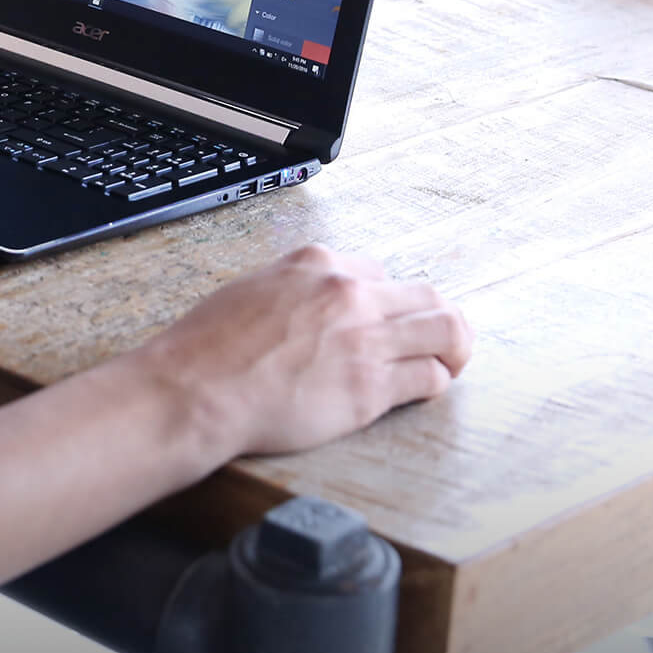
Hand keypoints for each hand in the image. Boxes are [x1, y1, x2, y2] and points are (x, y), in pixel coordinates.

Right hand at [136, 245, 471, 459]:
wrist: (198, 388)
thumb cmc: (209, 346)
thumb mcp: (252, 288)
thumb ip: (293, 287)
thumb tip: (309, 302)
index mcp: (316, 264)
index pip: (376, 272)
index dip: (383, 300)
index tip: (382, 319)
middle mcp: (349, 294)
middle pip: (426, 296)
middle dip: (437, 318)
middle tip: (439, 339)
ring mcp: (365, 340)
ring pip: (445, 331)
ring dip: (454, 348)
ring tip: (451, 362)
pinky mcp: (370, 388)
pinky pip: (428, 378)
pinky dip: (434, 383)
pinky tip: (424, 389)